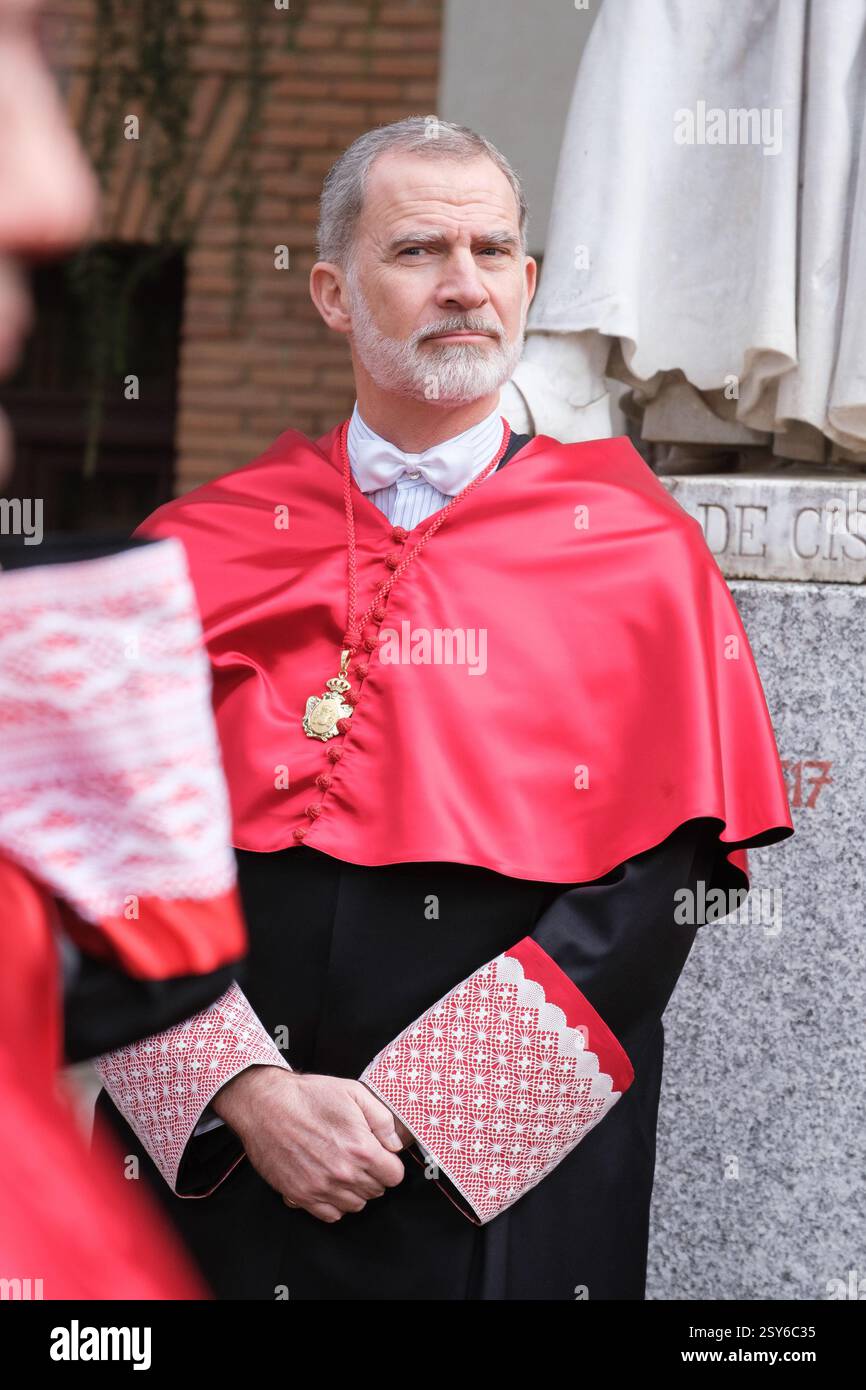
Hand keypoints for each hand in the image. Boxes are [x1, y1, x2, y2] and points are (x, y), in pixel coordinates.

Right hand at [212, 1065, 407, 1222]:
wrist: (265, 1105)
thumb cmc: (309, 1096)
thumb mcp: (353, 1093)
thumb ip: (382, 1119)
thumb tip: (396, 1144)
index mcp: (361, 1149)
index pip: (395, 1176)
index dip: (390, 1163)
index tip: (380, 1154)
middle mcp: (343, 1174)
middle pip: (376, 1191)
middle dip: (373, 1175)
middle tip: (359, 1156)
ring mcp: (320, 1188)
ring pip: (355, 1205)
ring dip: (354, 1190)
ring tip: (343, 1168)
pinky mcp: (300, 1196)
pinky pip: (330, 1215)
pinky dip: (334, 1203)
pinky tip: (329, 1182)